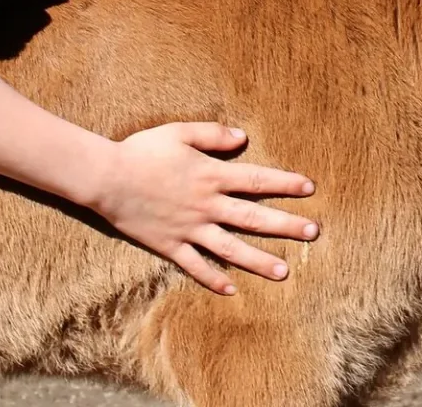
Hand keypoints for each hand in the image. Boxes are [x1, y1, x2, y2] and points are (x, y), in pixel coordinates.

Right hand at [90, 122, 318, 294]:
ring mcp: (190, 229)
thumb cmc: (142, 151)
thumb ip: (213, 134)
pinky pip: (196, 266)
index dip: (285, 184)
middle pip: (254, 217)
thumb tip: (243, 137)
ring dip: (260, 260)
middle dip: (286, 226)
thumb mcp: (179, 132)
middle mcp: (207, 205)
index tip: (309, 188)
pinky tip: (231, 289)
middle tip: (313, 233)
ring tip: (285, 271)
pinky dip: (213, 278)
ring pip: (232, 248)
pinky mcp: (171, 245)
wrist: (107, 179)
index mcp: (211, 176)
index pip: (257, 181)